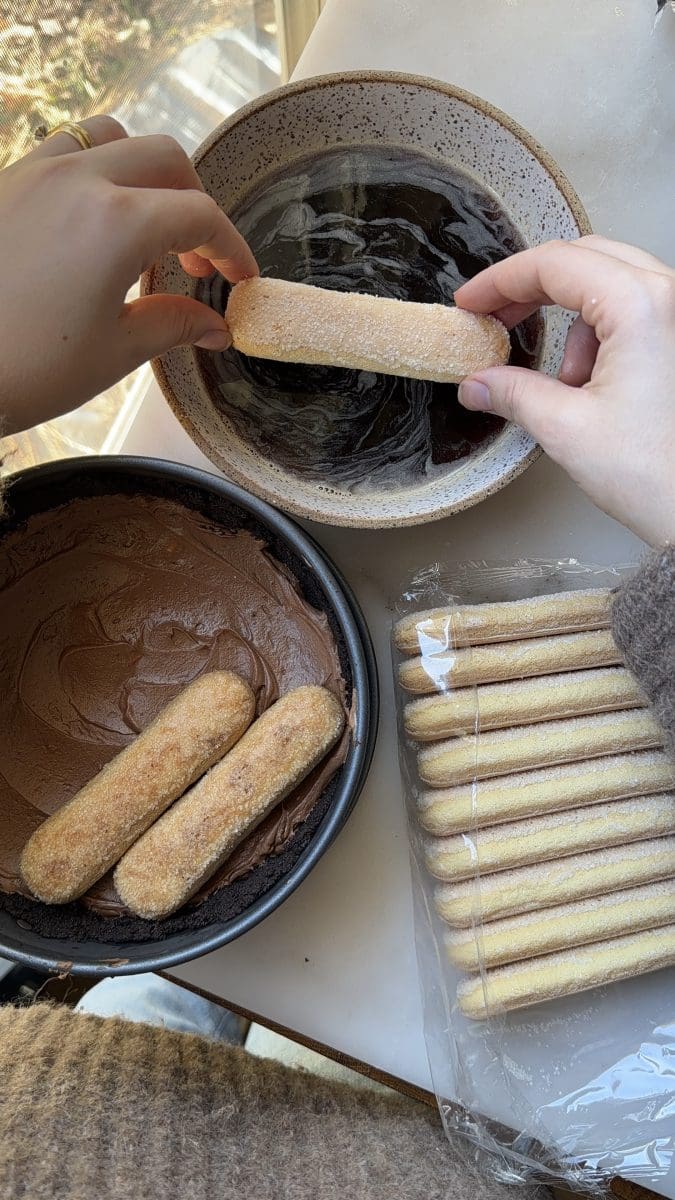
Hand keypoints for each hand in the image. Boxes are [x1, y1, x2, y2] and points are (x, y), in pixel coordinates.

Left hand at [0, 116, 257, 434]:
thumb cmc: (28, 369)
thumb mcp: (116, 351)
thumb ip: (174, 324)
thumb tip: (215, 326)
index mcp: (117, 223)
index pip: (199, 216)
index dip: (230, 248)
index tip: (238, 277)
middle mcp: (78, 182)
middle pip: (164, 158)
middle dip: (193, 202)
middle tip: (195, 259)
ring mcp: (33, 174)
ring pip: (109, 137)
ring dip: (142, 170)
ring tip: (145, 221)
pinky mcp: (3, 185)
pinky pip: (60, 150)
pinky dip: (93, 171)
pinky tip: (91, 220)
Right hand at [455, 236, 674, 546]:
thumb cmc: (658, 475)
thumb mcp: (566, 430)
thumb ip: (513, 394)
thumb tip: (478, 383)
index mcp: (640, 307)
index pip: (555, 265)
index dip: (501, 281)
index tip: (470, 302)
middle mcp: (670, 299)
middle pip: (585, 260)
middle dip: (535, 291)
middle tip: (497, 321)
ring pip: (611, 286)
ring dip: (576, 327)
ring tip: (568, 386)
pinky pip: (635, 313)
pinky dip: (603, 339)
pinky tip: (595, 388)